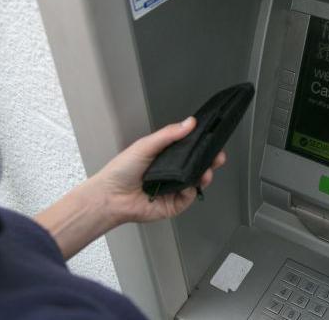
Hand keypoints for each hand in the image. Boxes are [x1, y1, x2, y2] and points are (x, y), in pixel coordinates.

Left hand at [92, 116, 226, 224]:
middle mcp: (171, 172)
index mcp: (165, 156)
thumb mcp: (146, 146)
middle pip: (197, 165)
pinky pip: (189, 196)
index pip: (189, 149)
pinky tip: (188, 185)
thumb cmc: (121, 171)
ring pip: (197, 181)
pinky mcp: (174, 204)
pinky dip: (191, 190)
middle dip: (210, 160)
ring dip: (205, 175)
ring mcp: (174, 188)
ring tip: (206, 170)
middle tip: (218, 156)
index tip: (212, 139)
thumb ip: (169, 134)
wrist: (110, 196)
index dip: (202, 145)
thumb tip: (189, 123)